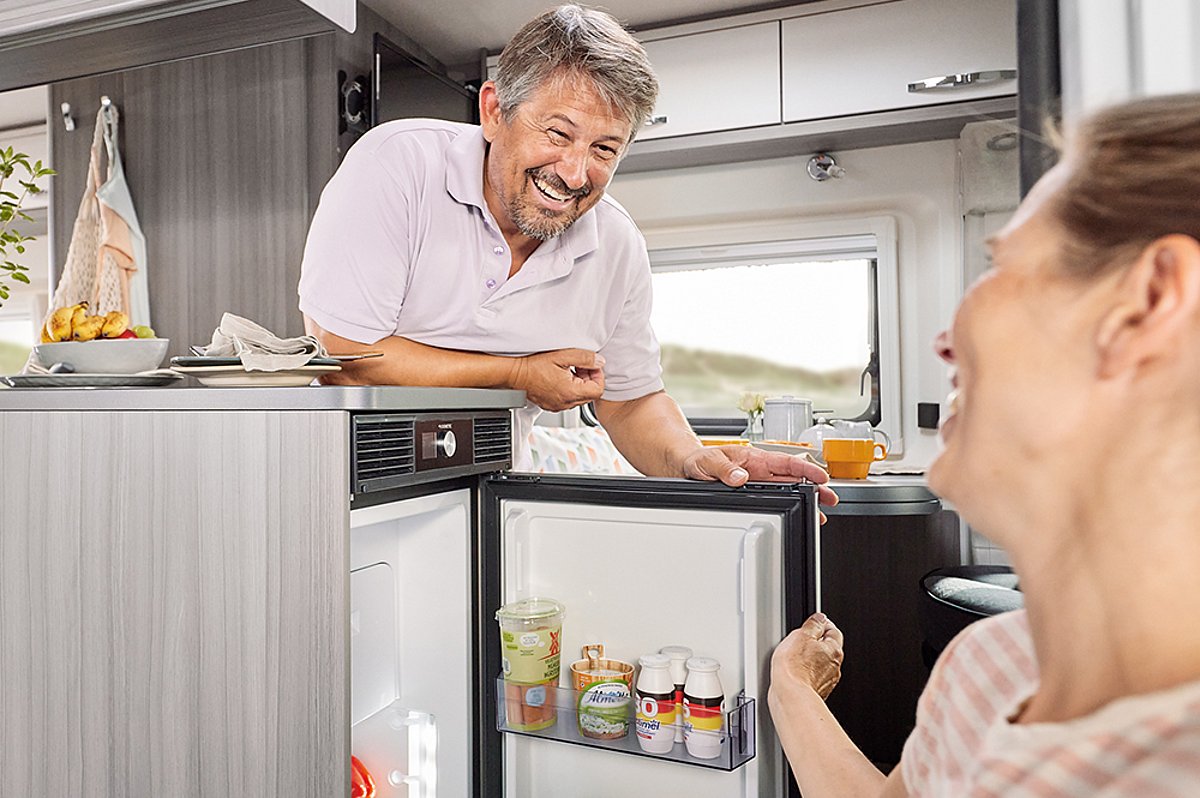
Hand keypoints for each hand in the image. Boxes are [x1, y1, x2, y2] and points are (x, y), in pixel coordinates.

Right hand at [511, 349, 604, 411]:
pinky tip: (560, 377)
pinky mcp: (552, 405)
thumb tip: (600, 362)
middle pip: (590, 394)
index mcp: (571, 393)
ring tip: (568, 369)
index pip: (598, 390)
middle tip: (579, 365)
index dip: (598, 375)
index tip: (590, 365)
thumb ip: (585, 358)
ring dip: (579, 383)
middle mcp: (566, 403)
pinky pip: (568, 399)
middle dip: (589, 378)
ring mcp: (558, 406)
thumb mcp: (563, 356)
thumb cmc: (534, 366)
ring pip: (580, 397)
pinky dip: (569, 388)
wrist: (514, 374)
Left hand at [680, 445, 838, 519]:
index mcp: (752, 459)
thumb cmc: (696, 460)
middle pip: (794, 478)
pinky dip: (791, 507)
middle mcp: (759, 470)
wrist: (684, 467)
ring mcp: (758, 483)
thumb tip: (740, 478)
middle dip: (815, 487)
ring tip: (821, 514)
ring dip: (806, 500)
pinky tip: (800, 515)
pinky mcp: (752, 494)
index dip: (805, 468)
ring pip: (789, 490)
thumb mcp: (707, 462)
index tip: (820, 477)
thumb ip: (723, 469)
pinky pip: (777, 499)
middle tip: (830, 499)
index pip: (785, 462)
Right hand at [771, 613, 843, 700]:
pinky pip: (811, 677)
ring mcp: (826, 681)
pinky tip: (792, 673)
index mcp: (834, 650)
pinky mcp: (816, 691)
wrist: (790, 696)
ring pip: (818, 664)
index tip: (812, 624)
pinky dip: (804, 674)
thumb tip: (820, 618)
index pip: (833, 631)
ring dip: (808, 660)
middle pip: (826, 648)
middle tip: (798, 642)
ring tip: (792, 659)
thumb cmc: (794, 668)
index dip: (821, 625)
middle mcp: (834, 667)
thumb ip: (813, 624)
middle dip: (814, 644)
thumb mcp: (801, 635)